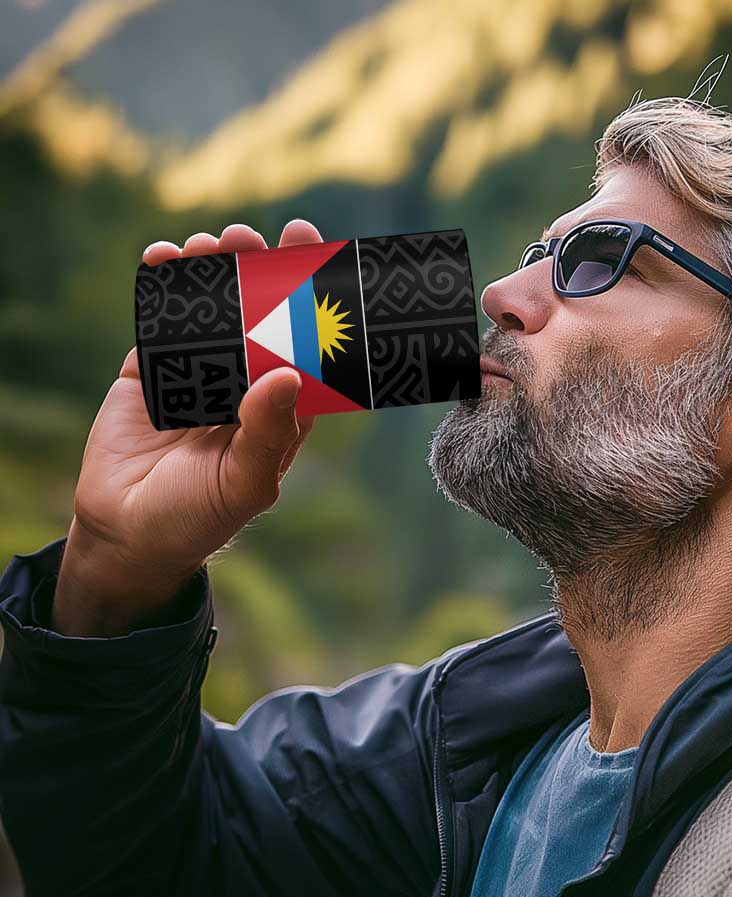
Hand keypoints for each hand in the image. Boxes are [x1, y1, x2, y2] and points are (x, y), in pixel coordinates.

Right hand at [52, 220, 320, 634]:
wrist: (127, 533)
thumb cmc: (199, 516)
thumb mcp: (244, 483)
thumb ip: (268, 433)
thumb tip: (286, 374)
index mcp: (280, 407)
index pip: (305, 344)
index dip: (312, 299)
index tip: (314, 253)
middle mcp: (245, 382)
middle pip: (260, 313)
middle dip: (259, 270)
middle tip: (254, 238)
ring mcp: (199, 372)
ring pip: (212, 308)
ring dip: (213, 270)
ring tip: (211, 245)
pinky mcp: (152, 369)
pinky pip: (161, 319)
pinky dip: (163, 285)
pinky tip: (164, 259)